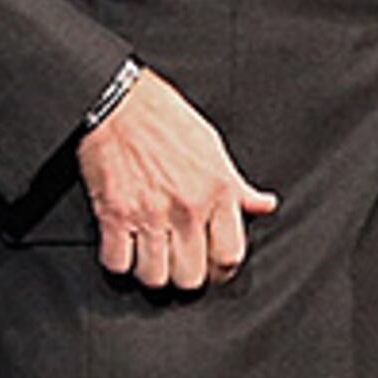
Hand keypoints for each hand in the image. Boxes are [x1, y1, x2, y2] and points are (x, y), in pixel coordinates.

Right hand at [76, 67, 276, 291]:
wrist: (117, 100)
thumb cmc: (164, 118)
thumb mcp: (212, 147)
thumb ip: (237, 185)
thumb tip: (264, 204)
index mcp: (216, 191)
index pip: (230, 256)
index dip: (220, 270)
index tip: (211, 268)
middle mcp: (186, 207)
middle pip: (191, 277)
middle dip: (183, 275)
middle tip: (177, 262)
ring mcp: (148, 213)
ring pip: (154, 277)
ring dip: (150, 271)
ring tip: (150, 257)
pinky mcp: (113, 214)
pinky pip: (117, 263)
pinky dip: (118, 261)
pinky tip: (122, 247)